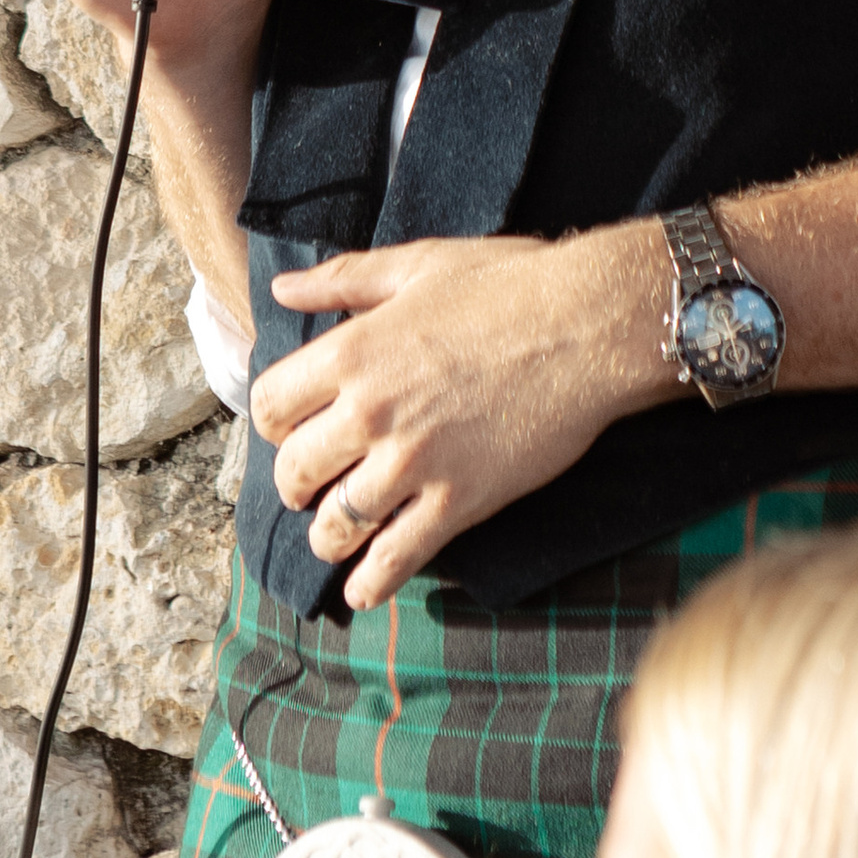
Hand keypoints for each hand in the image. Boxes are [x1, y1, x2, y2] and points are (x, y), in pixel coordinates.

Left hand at [255, 224, 670, 607]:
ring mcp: (414, 463)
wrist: (589, 324)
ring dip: (327, 537)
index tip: (288, 427)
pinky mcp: (460, 501)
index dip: (272, 422)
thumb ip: (342, 280)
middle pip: (294, 470)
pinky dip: (372, 582)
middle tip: (307, 486)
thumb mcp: (417, 265)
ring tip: (334, 536)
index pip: (269, 405)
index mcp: (352, 351)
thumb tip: (282, 288)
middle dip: (294, 483)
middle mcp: (370, 412)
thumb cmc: (506, 284)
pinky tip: (363, 591)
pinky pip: (398, 558)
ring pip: (337, 524)